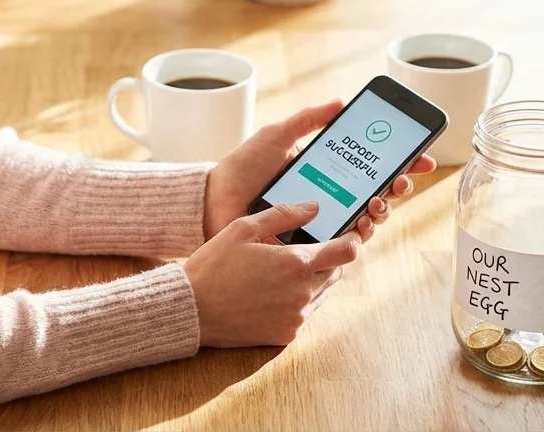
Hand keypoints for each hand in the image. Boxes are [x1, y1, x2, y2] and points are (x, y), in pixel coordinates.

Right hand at [185, 202, 360, 346]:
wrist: (192, 310)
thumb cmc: (214, 265)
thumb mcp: (244, 228)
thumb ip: (284, 215)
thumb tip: (314, 208)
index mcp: (296, 263)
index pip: (346, 251)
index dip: (352, 240)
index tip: (350, 235)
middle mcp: (302, 292)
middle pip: (337, 272)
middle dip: (329, 259)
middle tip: (308, 250)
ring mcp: (296, 316)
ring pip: (322, 293)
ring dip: (314, 280)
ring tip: (286, 272)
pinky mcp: (286, 335)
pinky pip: (305, 313)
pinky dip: (299, 301)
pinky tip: (276, 293)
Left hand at [202, 100, 435, 240]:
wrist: (212, 200)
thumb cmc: (241, 168)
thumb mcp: (277, 136)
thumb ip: (308, 119)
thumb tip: (341, 101)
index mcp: (325, 172)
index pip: (371, 167)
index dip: (400, 162)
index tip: (421, 155)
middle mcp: (329, 198)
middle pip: (377, 194)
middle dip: (398, 186)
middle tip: (402, 180)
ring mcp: (320, 223)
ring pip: (366, 220)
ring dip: (382, 210)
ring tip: (378, 202)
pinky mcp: (308, 246)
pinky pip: (342, 244)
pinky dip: (359, 234)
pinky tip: (362, 224)